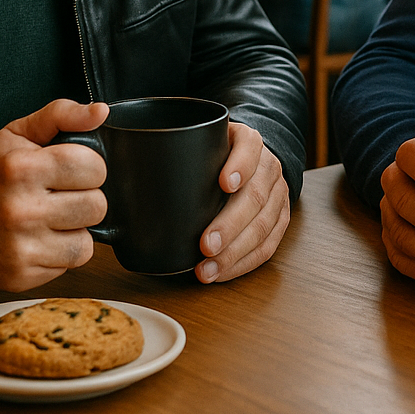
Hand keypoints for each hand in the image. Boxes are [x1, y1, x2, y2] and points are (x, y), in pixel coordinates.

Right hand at [0, 99, 108, 291]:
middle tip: (61, 195)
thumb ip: (61, 115)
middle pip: (97, 206)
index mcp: (22, 168)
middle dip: (85, 198)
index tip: (72, 170)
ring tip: (51, 219)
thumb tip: (100, 111)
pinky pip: (69, 265)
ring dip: (74, 230)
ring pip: (87, 242)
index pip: (94, 167)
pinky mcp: (20, 276)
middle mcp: (20, 210)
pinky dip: (60, 253)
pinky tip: (39, 240)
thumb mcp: (18, 133)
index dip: (89, 167)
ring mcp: (20, 247)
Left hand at [194, 123, 290, 282]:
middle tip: (206, 244)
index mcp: (249, 141)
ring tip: (208, 268)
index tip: (224, 183)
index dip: (240, 166)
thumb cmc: (219, 154)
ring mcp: (278, 194)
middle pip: (256, 196)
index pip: (250, 148)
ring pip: (264, 226)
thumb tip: (133, 177)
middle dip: (230, 224)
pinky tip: (222, 272)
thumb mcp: (204, 142)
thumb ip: (181, 151)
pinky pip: (269, 245)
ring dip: (235, 252)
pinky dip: (244, 262)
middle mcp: (268, 166)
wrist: (254, 160)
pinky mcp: (281, 219)